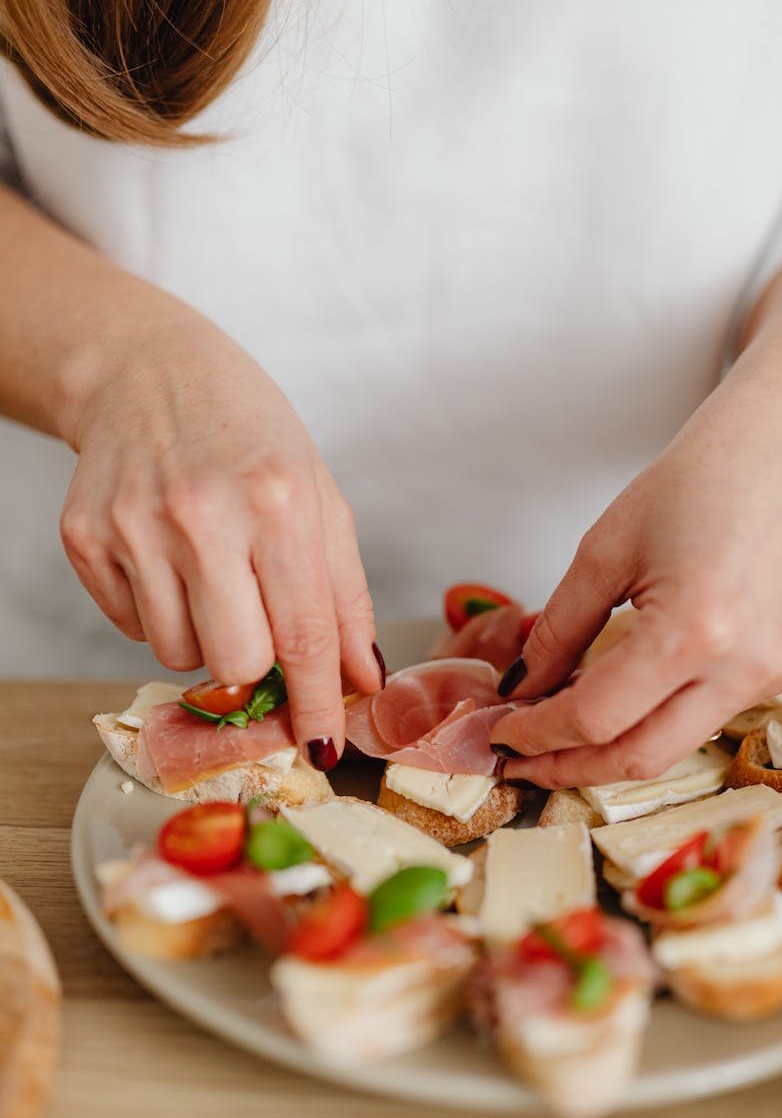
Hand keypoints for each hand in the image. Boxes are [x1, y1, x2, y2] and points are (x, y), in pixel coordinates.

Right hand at [59, 309, 382, 761]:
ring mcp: (133, 527)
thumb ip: (344, 594)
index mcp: (276, 500)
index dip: (318, 702)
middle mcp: (201, 515)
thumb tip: (360, 679)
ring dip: (205, 636)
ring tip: (210, 572)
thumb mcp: (318, 496)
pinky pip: (132, 628)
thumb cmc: (248, 433)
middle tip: (258, 620)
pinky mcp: (84, 538)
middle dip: (256, 664)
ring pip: (179, 656)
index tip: (325, 744)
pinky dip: (159, 612)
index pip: (303, 634)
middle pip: (235, 664)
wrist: (146, 372)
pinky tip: (168, 558)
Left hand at [489, 365, 781, 787]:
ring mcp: (770, 676)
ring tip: (553, 739)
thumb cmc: (704, 477)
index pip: (595, 718)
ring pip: (672, 750)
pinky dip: (650, 724)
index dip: (536, 733)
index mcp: (692, 631)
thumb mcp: (605, 549)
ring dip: (606, 754)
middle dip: (566, 768)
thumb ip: (557, 630)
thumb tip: (521, 689)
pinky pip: (704, 720)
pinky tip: (613, 709)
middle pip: (636, 759)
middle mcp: (741, 668)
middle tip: (517, 760)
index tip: (500, 730)